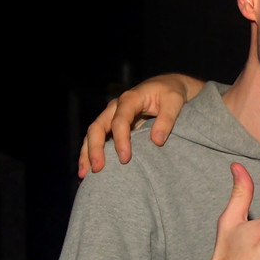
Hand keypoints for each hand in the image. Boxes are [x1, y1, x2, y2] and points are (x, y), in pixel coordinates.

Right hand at [78, 74, 202, 177]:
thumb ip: (167, 119)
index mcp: (130, 99)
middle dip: (95, 148)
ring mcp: (112, 115)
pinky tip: (89, 169)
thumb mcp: (175, 101)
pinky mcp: (113, 124)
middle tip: (98, 168)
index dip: (120, 140)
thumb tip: (157, 141)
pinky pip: (98, 138)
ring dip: (87, 153)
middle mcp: (116, 106)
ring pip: (93, 133)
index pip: (120, 120)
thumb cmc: (171, 93)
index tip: (125, 159)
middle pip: (98, 126)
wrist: (168, 86)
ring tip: (84, 174)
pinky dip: (91, 152)